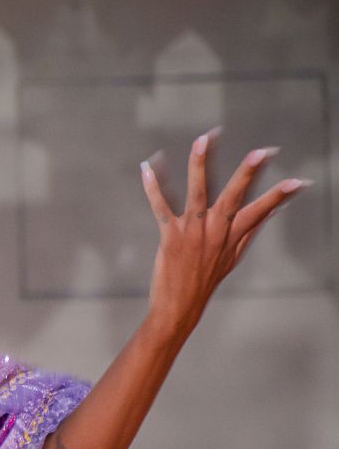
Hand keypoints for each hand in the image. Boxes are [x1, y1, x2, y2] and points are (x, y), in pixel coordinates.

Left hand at [140, 126, 310, 339]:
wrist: (179, 307)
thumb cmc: (204, 281)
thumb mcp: (232, 258)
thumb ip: (249, 232)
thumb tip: (271, 212)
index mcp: (232, 236)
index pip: (261, 211)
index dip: (280, 196)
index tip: (300, 181)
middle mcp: (215, 232)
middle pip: (234, 196)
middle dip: (248, 172)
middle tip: (262, 151)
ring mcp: (193, 232)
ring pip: (198, 193)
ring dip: (200, 165)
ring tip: (203, 141)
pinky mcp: (170, 236)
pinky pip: (160, 206)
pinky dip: (153, 186)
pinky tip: (148, 167)